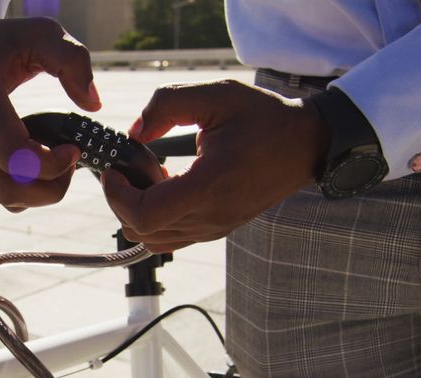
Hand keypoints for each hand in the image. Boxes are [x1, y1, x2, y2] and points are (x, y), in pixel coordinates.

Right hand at [0, 0, 100, 210]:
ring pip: (4, 197)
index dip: (51, 165)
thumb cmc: (3, 40)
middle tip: (71, 163)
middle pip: (9, 190)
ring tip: (55, 162)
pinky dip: (24, 184)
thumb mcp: (42, 33)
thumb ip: (73, 60)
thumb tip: (93, 104)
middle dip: (51, 190)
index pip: (14, 155)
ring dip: (39, 191)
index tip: (74, 149)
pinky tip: (34, 157)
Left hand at [101, 80, 329, 251]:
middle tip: (127, 169)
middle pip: (141, 230)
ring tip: (147, 178)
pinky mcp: (216, 230)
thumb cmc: (264, 118)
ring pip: (152, 240)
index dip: (117, 195)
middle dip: (121, 201)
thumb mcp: (217, 95)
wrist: (305, 145)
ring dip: (137, 212)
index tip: (115, 169)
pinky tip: (164, 188)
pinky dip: (155, 221)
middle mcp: (211, 216)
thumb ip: (168, 104)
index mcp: (209, 185)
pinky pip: (170, 239)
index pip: (145, 215)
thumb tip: (135, 131)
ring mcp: (214, 228)